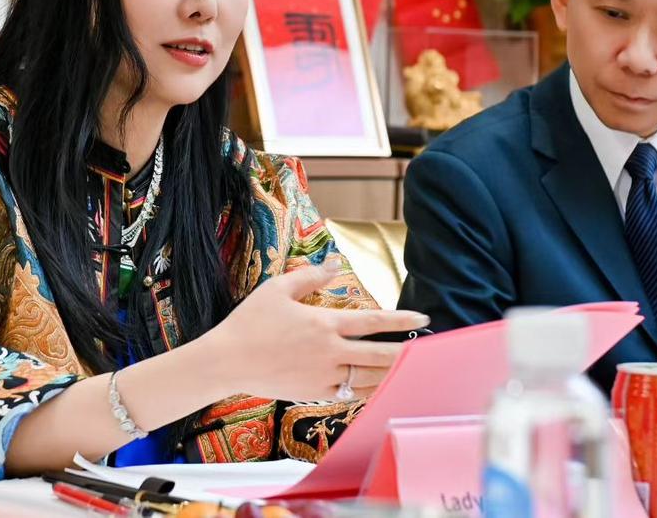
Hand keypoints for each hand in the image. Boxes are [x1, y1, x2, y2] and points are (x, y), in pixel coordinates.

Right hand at [200, 255, 429, 401]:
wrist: (227, 361)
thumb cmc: (250, 321)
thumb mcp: (278, 289)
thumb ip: (310, 276)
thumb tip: (335, 263)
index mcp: (324, 324)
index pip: (373, 322)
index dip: (402, 320)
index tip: (424, 318)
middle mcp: (329, 352)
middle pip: (380, 356)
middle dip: (408, 353)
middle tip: (429, 351)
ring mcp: (322, 376)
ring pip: (368, 379)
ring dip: (391, 374)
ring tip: (410, 368)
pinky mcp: (313, 393)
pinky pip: (349, 394)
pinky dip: (366, 389)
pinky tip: (377, 384)